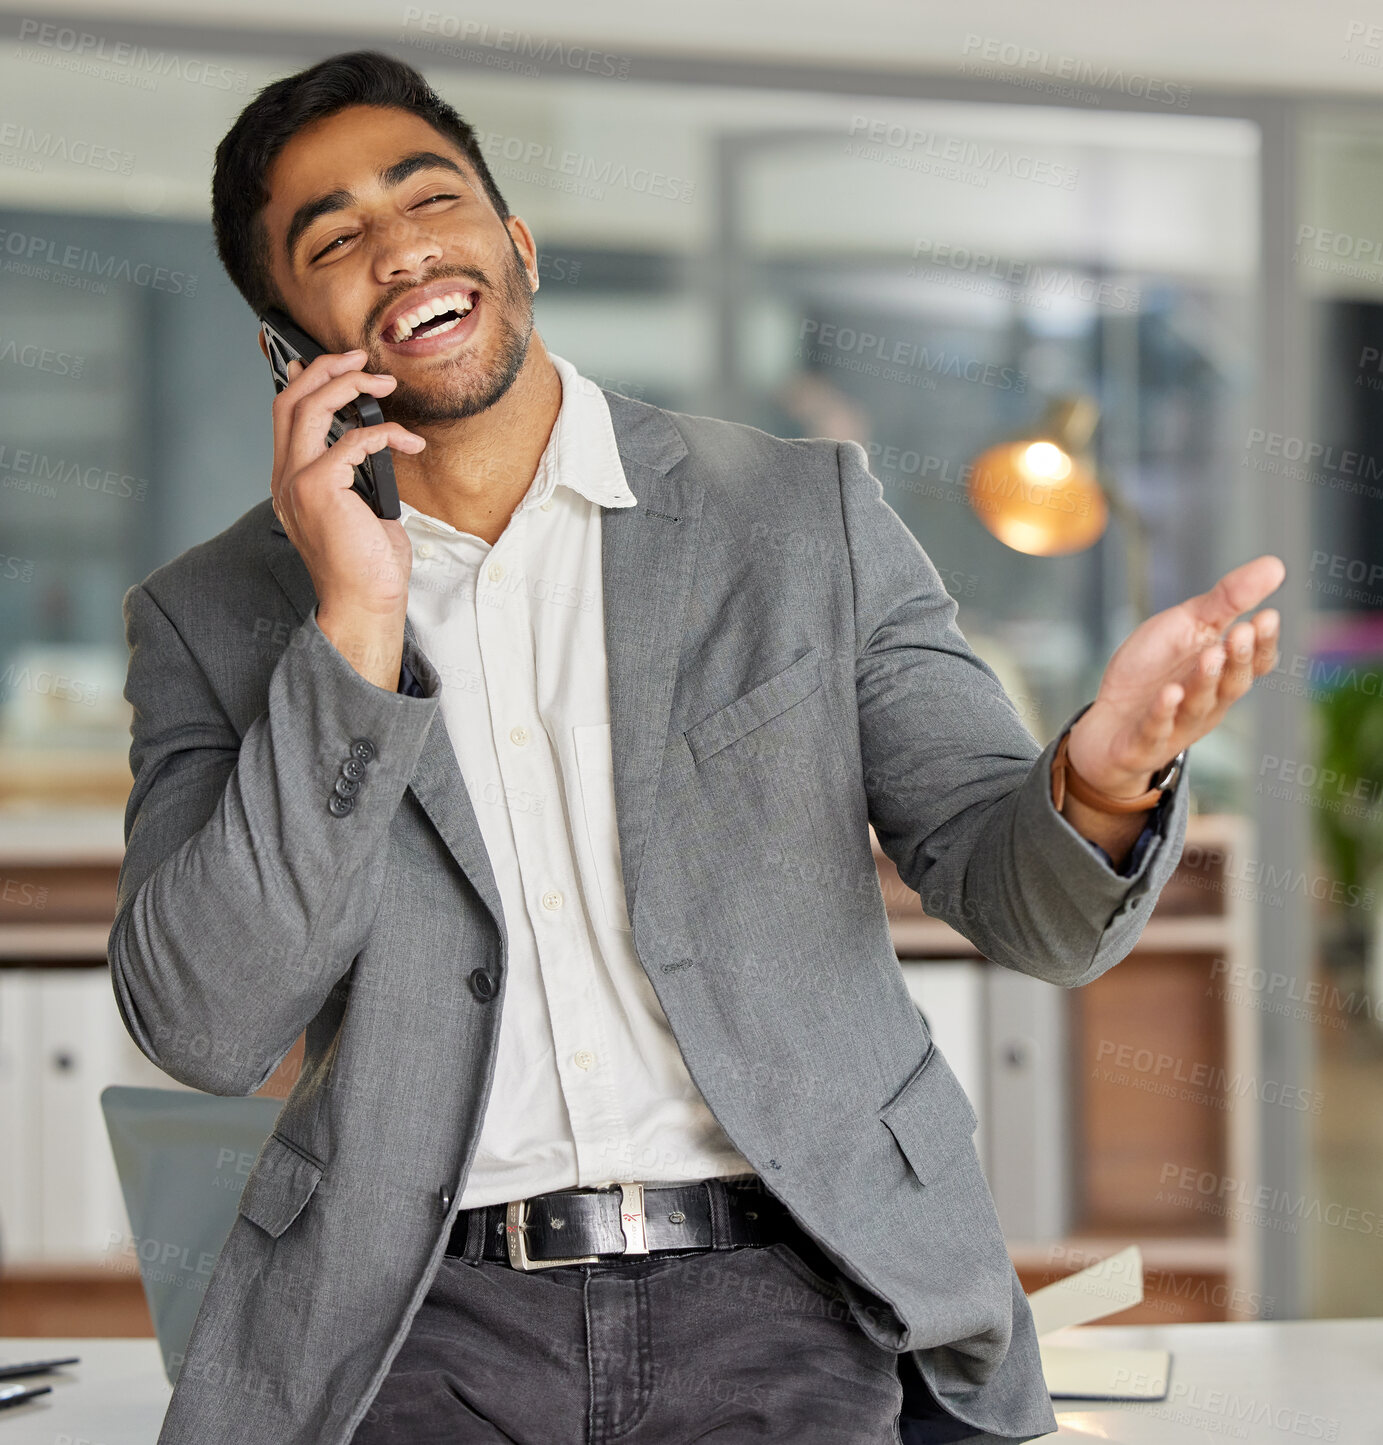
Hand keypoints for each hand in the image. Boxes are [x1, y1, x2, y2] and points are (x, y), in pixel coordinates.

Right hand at [270, 350, 425, 685]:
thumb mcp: (359, 507)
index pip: (286, 415)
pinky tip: (409, 443)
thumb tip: (372, 440)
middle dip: (325, 369)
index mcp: (290, 481)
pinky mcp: (319, 488)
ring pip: (309, 407)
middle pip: (290, 400)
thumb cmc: (368, 563)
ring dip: (349, 385)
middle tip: (360, 358)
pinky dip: (385, 433)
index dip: (305, 380)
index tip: (333, 363)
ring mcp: (296, 482)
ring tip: (383, 382)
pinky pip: (352, 440)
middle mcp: (285, 478)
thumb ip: (354, 473)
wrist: (365, 601)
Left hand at [1066, 554, 1285, 797]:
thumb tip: (1275, 566)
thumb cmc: (1152, 671)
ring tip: (1210, 654)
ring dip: (1205, 681)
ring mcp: (1177, 725)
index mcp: (1221, 675)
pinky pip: (1155, 730)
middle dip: (1238, 658)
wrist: (1107, 723)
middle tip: (1241, 631)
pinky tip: (1168, 693)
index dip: (1262, 643)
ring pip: (1197, 705)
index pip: (1253, 662)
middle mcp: (1207, 703)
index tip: (1267, 616)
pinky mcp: (1144, 742)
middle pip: (1231, 684)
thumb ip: (1227, 601)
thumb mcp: (1185, 627)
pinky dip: (1162, 713)